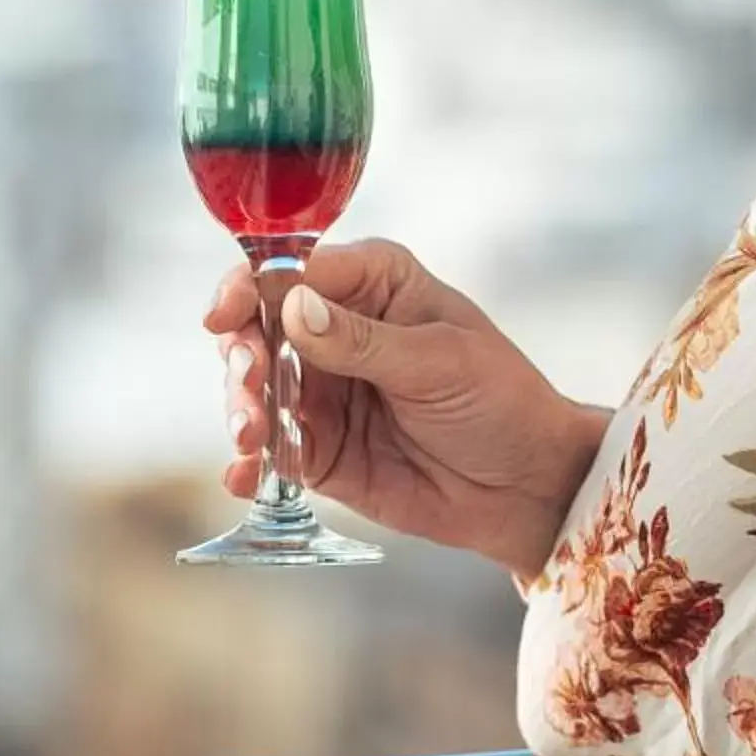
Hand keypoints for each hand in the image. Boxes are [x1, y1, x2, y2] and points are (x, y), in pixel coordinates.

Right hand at [204, 237, 610, 577]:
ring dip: (240, 410)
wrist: (528, 486)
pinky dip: (248, 463)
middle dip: (241, 355)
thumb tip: (294, 308)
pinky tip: (243, 478)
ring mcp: (323, 390)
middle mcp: (337, 329)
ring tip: (251, 439)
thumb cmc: (503, 402)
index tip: (227, 316)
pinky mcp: (319, 448)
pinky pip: (269, 449)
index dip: (249, 286)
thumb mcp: (440, 362)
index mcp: (374, 283)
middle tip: (251, 386)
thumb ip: (363, 340)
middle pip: (257, 327)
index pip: (291, 268)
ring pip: (253, 389)